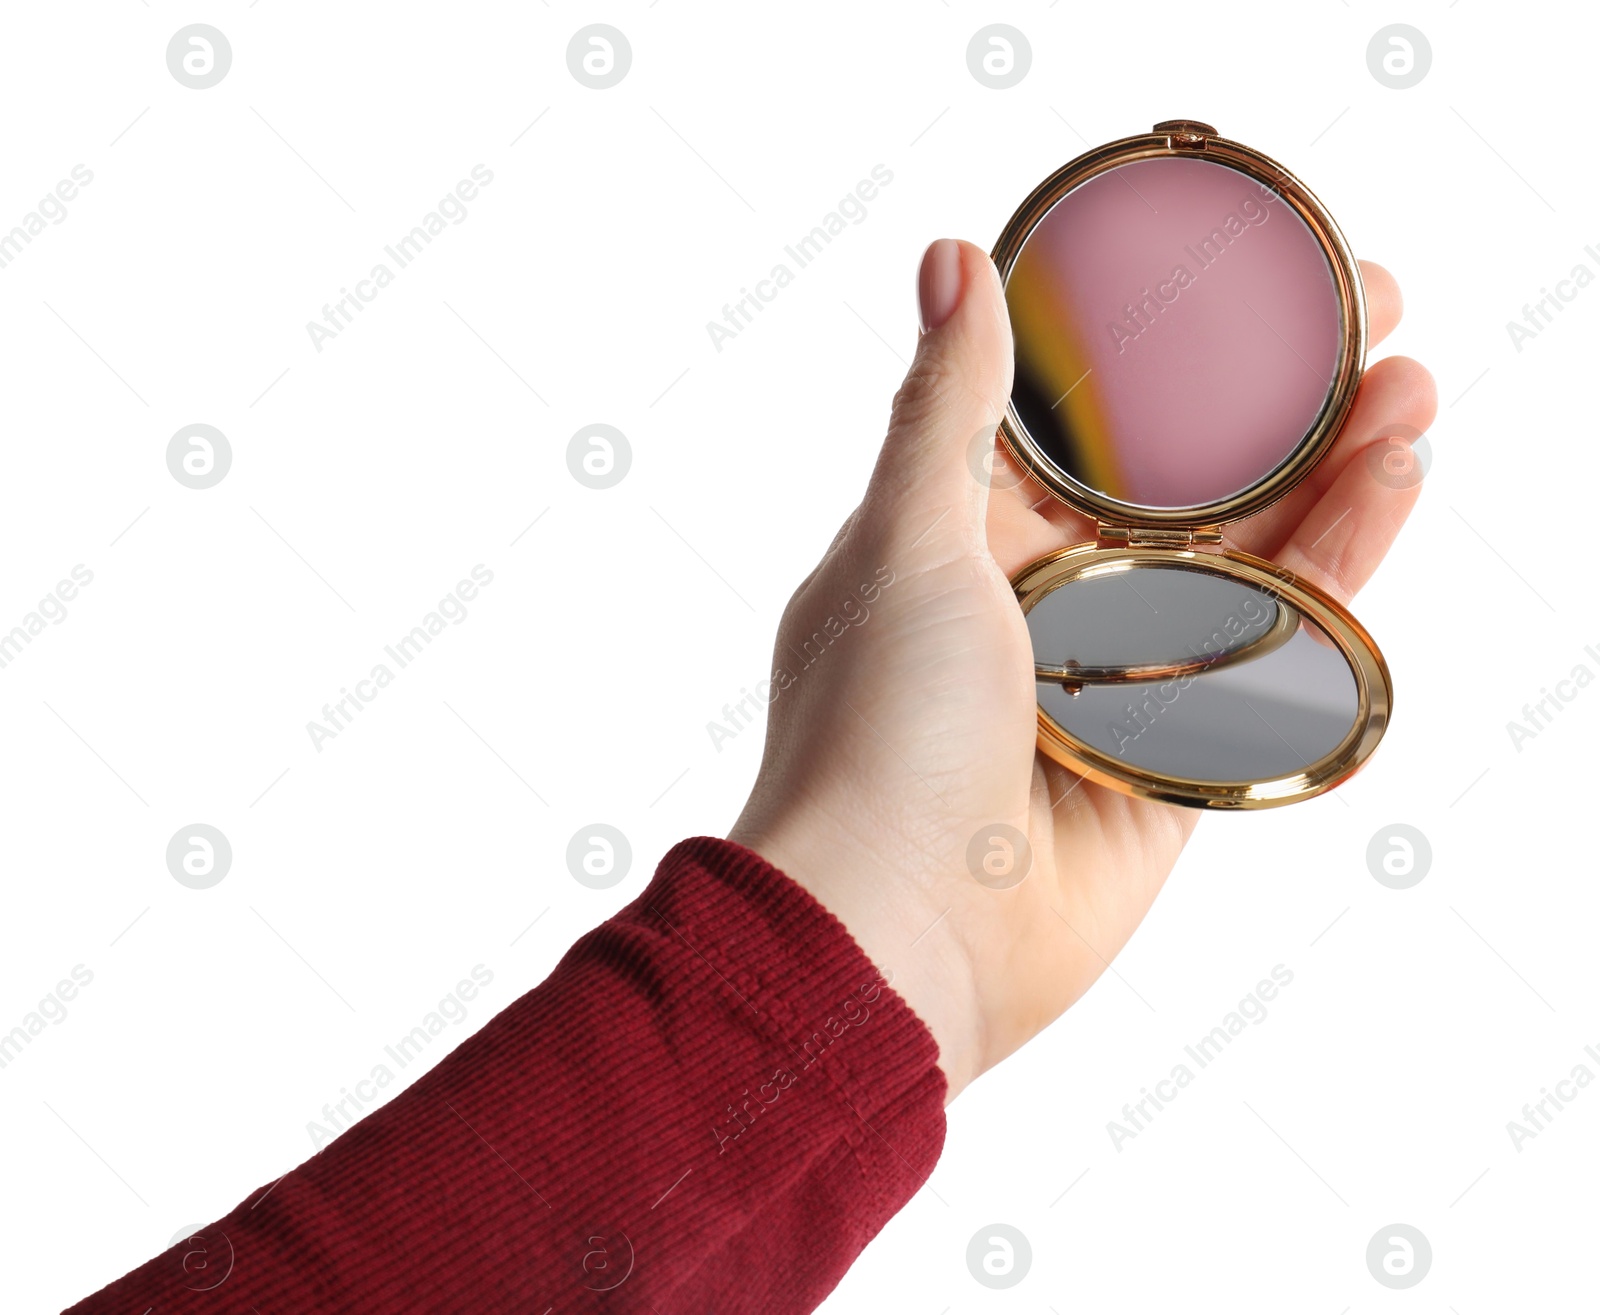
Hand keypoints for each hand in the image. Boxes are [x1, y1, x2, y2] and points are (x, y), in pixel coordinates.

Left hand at [728, 239, 1434, 1100]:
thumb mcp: (905, 539)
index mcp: (960, 541)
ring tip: (1407, 386)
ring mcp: (1116, 678)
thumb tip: (949, 260)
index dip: (1161, 349)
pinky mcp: (1179, 753)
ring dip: (1324, 471)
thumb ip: (947, 407)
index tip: (1242, 281)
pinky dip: (1330, 571)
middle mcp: (1042, 603)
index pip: (1081, 421)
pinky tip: (1390, 487)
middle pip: (1180, 482)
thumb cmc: (873, 734)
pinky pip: (1265, 651)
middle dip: (1268, 402)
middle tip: (1368, 316)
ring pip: (1239, 557)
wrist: (896, 936)